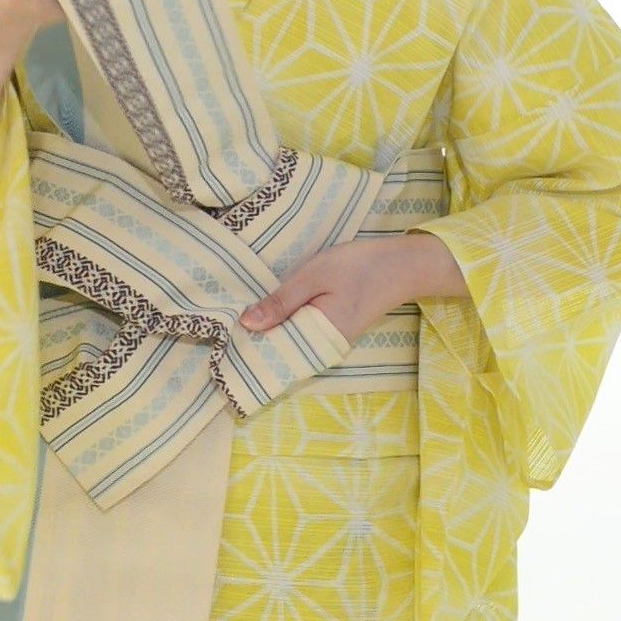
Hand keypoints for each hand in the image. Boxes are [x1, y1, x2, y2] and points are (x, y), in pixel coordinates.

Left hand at [238, 232, 467, 343]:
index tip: (218, 340)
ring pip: (289, 345)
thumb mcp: (314, 277)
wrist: (402, 266)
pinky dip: (283, 327)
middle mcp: (324, 350)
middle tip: (218, 330)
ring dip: (267, 335)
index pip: (275, 354)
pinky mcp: (331, 333)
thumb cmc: (359, 267)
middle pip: (280, 353)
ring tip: (234, 322)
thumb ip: (281, 302)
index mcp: (320, 339)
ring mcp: (329, 343)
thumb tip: (246, 324)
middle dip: (253, 343)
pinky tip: (265, 316)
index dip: (247, 348)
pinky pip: (299, 336)